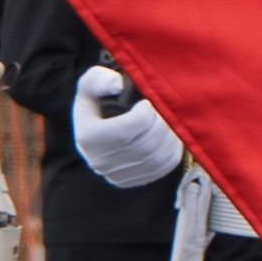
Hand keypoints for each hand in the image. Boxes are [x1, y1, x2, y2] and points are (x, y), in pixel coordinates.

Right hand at [69, 72, 182, 187]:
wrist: (93, 129)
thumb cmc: (96, 103)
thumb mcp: (90, 85)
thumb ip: (100, 80)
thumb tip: (117, 84)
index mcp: (89, 137)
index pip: (126, 130)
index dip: (145, 114)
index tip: (148, 102)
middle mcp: (100, 161)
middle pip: (145, 146)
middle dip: (161, 124)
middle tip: (164, 109)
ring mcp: (116, 175)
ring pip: (156, 159)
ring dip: (170, 137)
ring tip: (169, 120)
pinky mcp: (131, 181)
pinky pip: (162, 169)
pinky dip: (172, 151)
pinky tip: (170, 135)